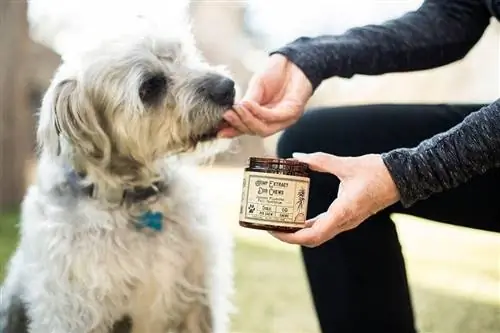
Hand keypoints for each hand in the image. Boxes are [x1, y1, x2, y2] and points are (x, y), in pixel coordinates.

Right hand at [218, 54, 312, 137]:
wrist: (294, 59)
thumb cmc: (275, 74)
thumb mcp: (256, 89)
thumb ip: (246, 103)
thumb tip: (229, 114)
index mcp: (265, 118)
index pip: (248, 129)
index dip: (233, 132)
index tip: (218, 132)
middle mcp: (276, 122)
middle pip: (255, 132)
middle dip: (239, 125)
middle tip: (227, 115)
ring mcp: (286, 119)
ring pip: (263, 129)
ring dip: (248, 120)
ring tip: (237, 109)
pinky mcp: (294, 111)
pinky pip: (272, 116)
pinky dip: (258, 112)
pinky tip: (247, 104)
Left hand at [270, 152, 400, 246]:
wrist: (402, 177)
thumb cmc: (377, 172)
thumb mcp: (346, 164)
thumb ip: (320, 161)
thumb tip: (297, 157)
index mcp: (343, 212)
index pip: (312, 235)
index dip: (290, 236)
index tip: (274, 230)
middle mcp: (344, 222)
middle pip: (312, 240)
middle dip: (289, 236)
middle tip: (270, 226)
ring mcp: (346, 221)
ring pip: (318, 235)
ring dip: (298, 232)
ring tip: (279, 222)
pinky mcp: (348, 217)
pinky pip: (325, 227)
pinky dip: (309, 225)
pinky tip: (296, 216)